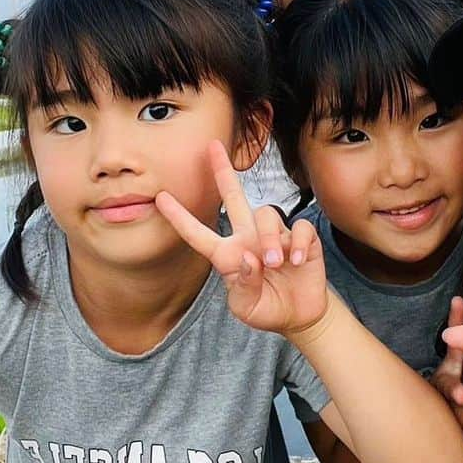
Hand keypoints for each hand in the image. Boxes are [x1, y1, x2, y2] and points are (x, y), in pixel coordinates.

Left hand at [156, 140, 327, 334]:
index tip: (160, 198)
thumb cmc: (267, 309)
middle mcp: (249, 238)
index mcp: (228, 255)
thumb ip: (243, 286)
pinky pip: (298, 228)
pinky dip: (297, 244)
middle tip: (212, 146)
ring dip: (270, 238)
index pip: (199, 234)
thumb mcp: (247, 308)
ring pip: (267, 214)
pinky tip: (296, 261)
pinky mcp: (302, 238)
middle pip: (234, 196)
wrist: (299, 316)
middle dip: (223, 171)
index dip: (179, 217)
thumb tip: (248, 258)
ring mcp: (276, 236)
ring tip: (274, 263)